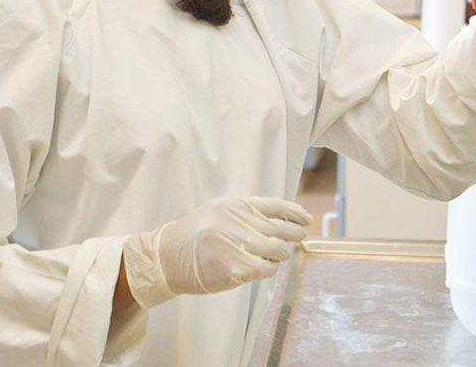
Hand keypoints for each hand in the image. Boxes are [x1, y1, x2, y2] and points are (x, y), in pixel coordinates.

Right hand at [120, 196, 310, 307]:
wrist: (168, 256)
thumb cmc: (195, 234)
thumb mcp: (219, 212)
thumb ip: (247, 214)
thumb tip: (282, 221)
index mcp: (236, 206)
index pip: (275, 206)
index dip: (295, 213)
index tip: (306, 220)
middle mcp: (239, 222)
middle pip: (282, 229)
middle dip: (293, 236)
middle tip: (295, 240)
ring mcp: (239, 246)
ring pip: (279, 251)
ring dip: (281, 255)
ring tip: (274, 255)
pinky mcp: (237, 269)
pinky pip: (267, 269)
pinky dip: (269, 269)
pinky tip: (261, 267)